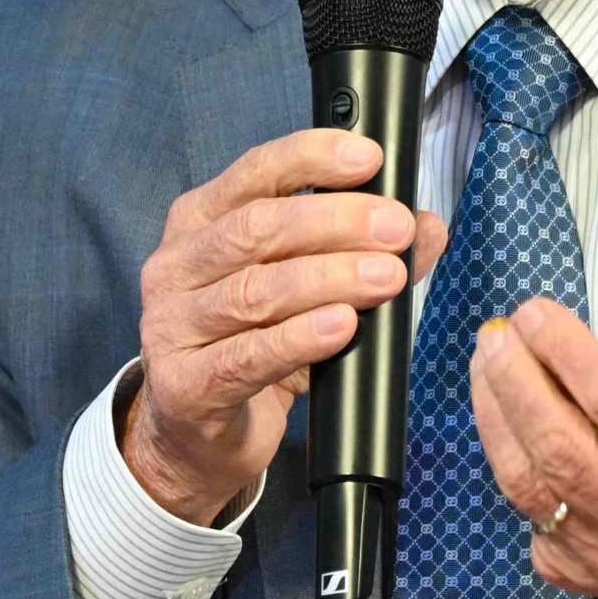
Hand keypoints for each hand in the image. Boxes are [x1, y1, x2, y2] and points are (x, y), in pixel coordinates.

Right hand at [122, 130, 449, 525]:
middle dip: (335, 222)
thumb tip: (427, 227)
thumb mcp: (306, 293)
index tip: (369, 159)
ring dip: (328, 279)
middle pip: (255, 229)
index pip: (252, 174)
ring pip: (254, 290)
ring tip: (385, 278)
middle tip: (396, 229)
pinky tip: (341, 326)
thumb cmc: (252, 349)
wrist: (200, 439)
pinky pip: (247, 355)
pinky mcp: (182, 385)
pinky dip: (300, 338)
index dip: (311, 159)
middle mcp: (174, 267)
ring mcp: (170, 327)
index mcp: (198, 224)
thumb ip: (362, 254)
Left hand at [465, 297, 597, 598]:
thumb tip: (557, 354)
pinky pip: (527, 513)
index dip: (564, 351)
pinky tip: (514, 432)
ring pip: (525, 482)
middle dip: (514, 380)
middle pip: (558, 445)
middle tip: (495, 337)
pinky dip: (516, 464)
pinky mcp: (577, 575)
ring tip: (487, 369)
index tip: (534, 314)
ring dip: (495, 417)